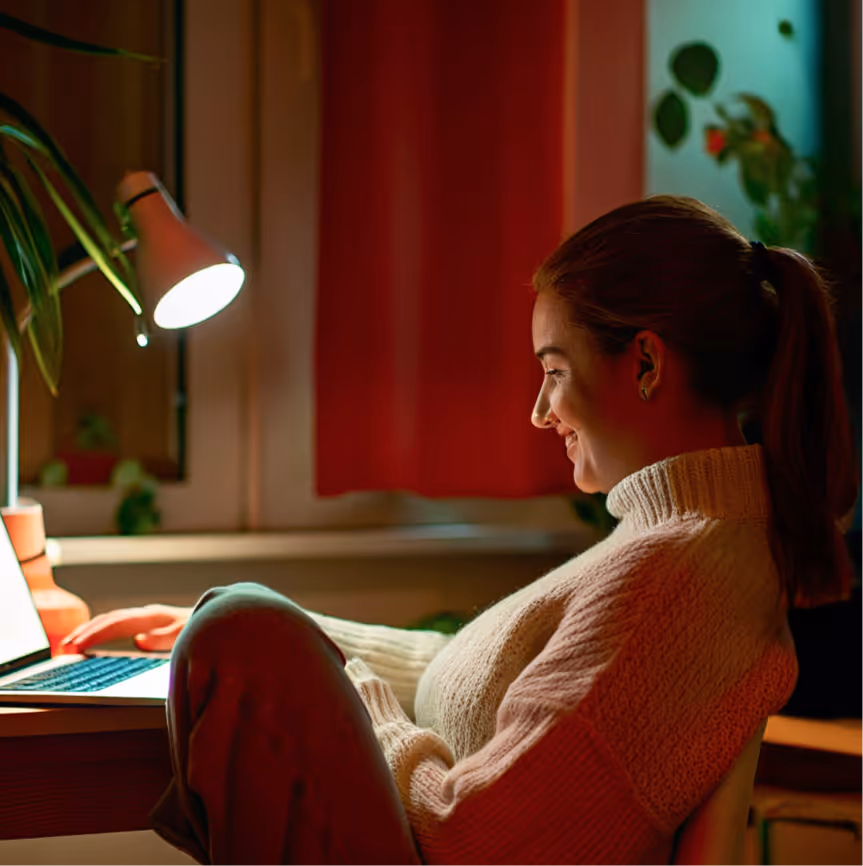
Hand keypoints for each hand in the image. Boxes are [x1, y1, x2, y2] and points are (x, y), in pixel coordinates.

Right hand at [60, 604, 191, 651]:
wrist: (220, 617)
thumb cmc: (204, 629)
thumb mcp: (187, 635)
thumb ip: (164, 638)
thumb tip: (137, 639)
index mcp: (155, 616)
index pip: (117, 623)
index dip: (95, 635)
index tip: (76, 647)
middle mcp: (149, 613)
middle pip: (110, 619)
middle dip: (85, 632)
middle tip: (64, 649)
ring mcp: (148, 617)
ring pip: (112, 619)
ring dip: (90, 630)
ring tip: (69, 645)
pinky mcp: (149, 623)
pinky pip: (118, 623)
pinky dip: (100, 629)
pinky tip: (91, 639)